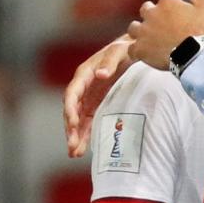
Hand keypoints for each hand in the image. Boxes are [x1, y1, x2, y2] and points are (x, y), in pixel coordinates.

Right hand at [63, 35, 134, 156]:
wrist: (132, 50)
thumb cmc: (124, 49)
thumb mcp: (119, 51)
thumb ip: (110, 62)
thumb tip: (100, 75)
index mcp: (84, 74)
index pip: (72, 93)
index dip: (70, 109)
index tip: (73, 124)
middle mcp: (83, 86)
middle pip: (72, 110)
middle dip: (71, 129)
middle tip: (72, 146)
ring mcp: (89, 96)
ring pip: (78, 119)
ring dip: (75, 136)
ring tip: (74, 153)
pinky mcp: (96, 104)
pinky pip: (87, 121)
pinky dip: (84, 134)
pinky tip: (81, 149)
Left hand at [127, 0, 203, 69]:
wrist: (191, 54)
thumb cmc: (199, 31)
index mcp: (167, 2)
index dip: (173, 6)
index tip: (178, 14)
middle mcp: (152, 13)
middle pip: (146, 9)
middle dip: (152, 15)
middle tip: (162, 25)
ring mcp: (143, 31)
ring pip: (134, 27)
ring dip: (140, 31)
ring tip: (148, 38)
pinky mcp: (139, 48)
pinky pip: (132, 48)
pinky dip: (137, 50)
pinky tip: (143, 53)